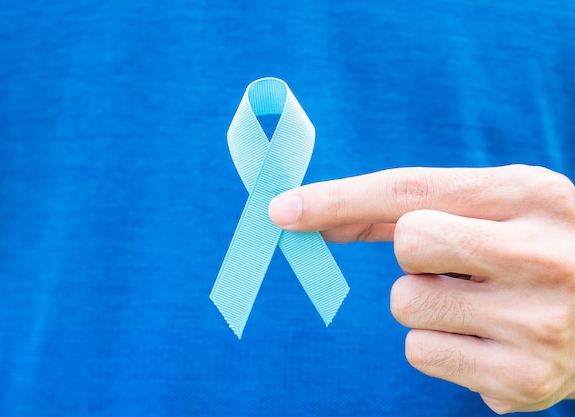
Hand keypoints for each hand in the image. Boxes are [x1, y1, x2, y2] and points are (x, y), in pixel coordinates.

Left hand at [268, 164, 574, 413]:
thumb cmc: (539, 250)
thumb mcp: (498, 208)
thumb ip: (410, 205)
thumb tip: (312, 215)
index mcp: (532, 196)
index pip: (411, 190)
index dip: (338, 198)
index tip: (282, 209)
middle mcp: (540, 257)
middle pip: (407, 245)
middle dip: (416, 254)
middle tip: (461, 262)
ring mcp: (536, 324)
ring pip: (405, 304)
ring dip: (427, 302)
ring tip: (481, 302)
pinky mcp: (522, 382)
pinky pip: (421, 352)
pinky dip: (440, 345)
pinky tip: (487, 339)